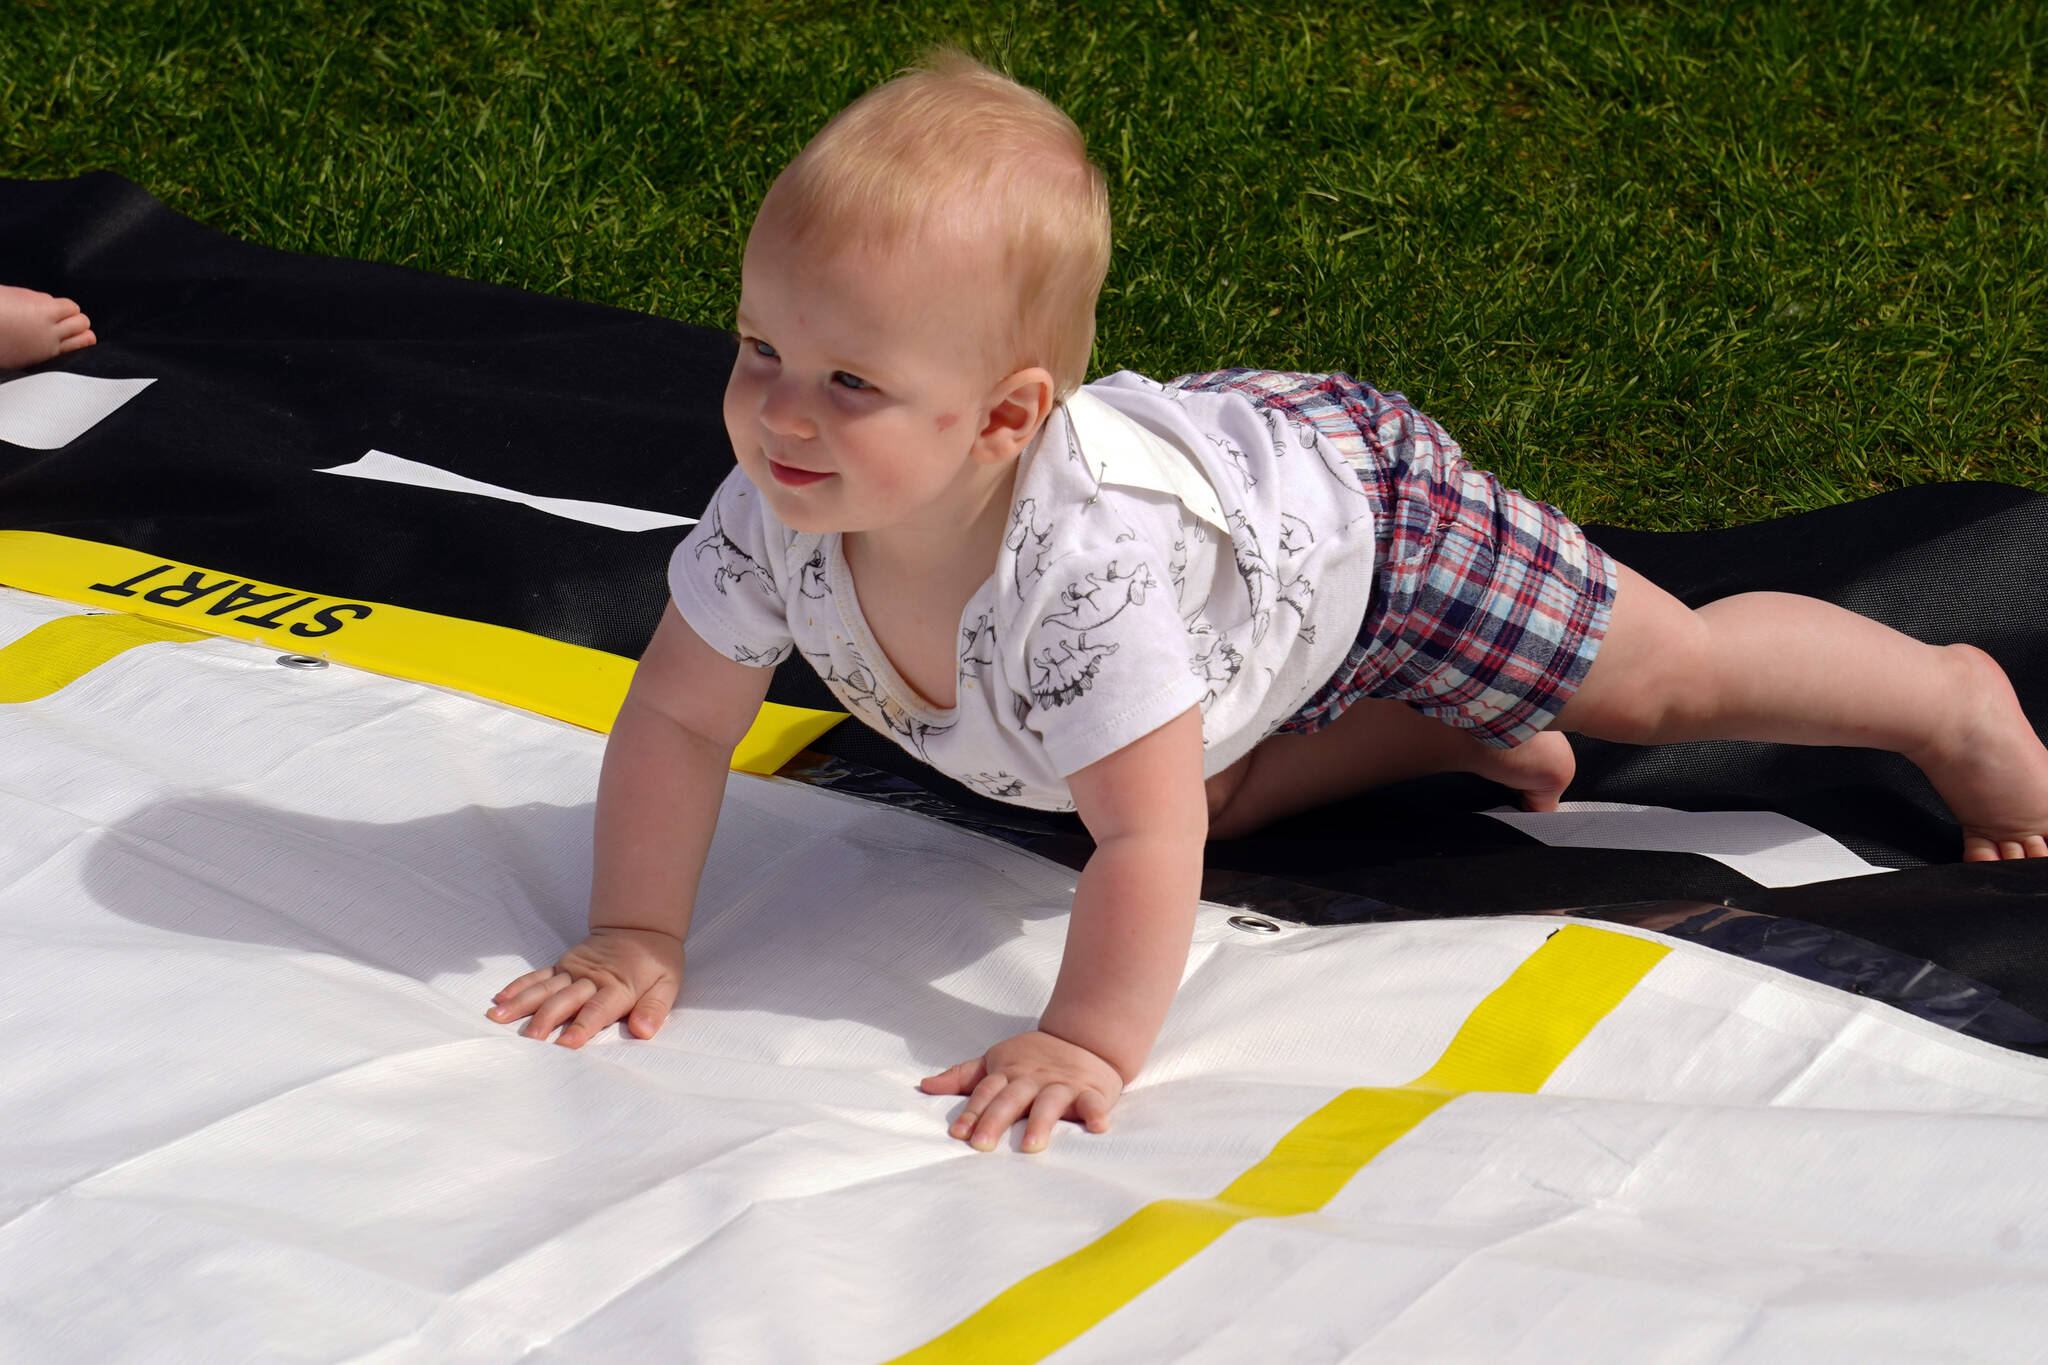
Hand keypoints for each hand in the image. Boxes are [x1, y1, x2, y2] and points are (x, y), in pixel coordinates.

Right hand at [487, 926, 682, 1047]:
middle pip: (564, 1001)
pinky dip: (519, 986)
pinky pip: (538, 976)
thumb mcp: (667, 984)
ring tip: (497, 1017)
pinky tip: (500, 999)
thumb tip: (644, 1031)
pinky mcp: (563, 964)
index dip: (581, 1027)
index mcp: (618, 987)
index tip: (565, 1045)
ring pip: (544, 988)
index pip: (597, 1010)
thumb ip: (654, 1009)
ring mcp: (573, 969)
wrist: (641, 927)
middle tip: (528, 1039)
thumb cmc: (656, 962)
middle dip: (545, 1020)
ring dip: (521, 1003)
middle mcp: (591, 978)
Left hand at [920, 1030, 1122, 1152]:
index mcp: (1008, 1074)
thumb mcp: (996, 1061)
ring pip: (1049, 1102)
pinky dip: (1096, 1114)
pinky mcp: (1091, 1091)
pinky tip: (1097, 1128)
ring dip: (1041, 1122)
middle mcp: (1032, 1080)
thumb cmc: (1033, 1058)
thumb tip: (924, 1085)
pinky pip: (1093, 1103)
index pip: (985, 1092)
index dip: (972, 1111)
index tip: (958, 1133)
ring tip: (1032, 1145)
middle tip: (982, 1145)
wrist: (1084, 1038)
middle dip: (996, 1120)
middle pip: (1012, 1099)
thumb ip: (963, 1077)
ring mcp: (1062, 1085)